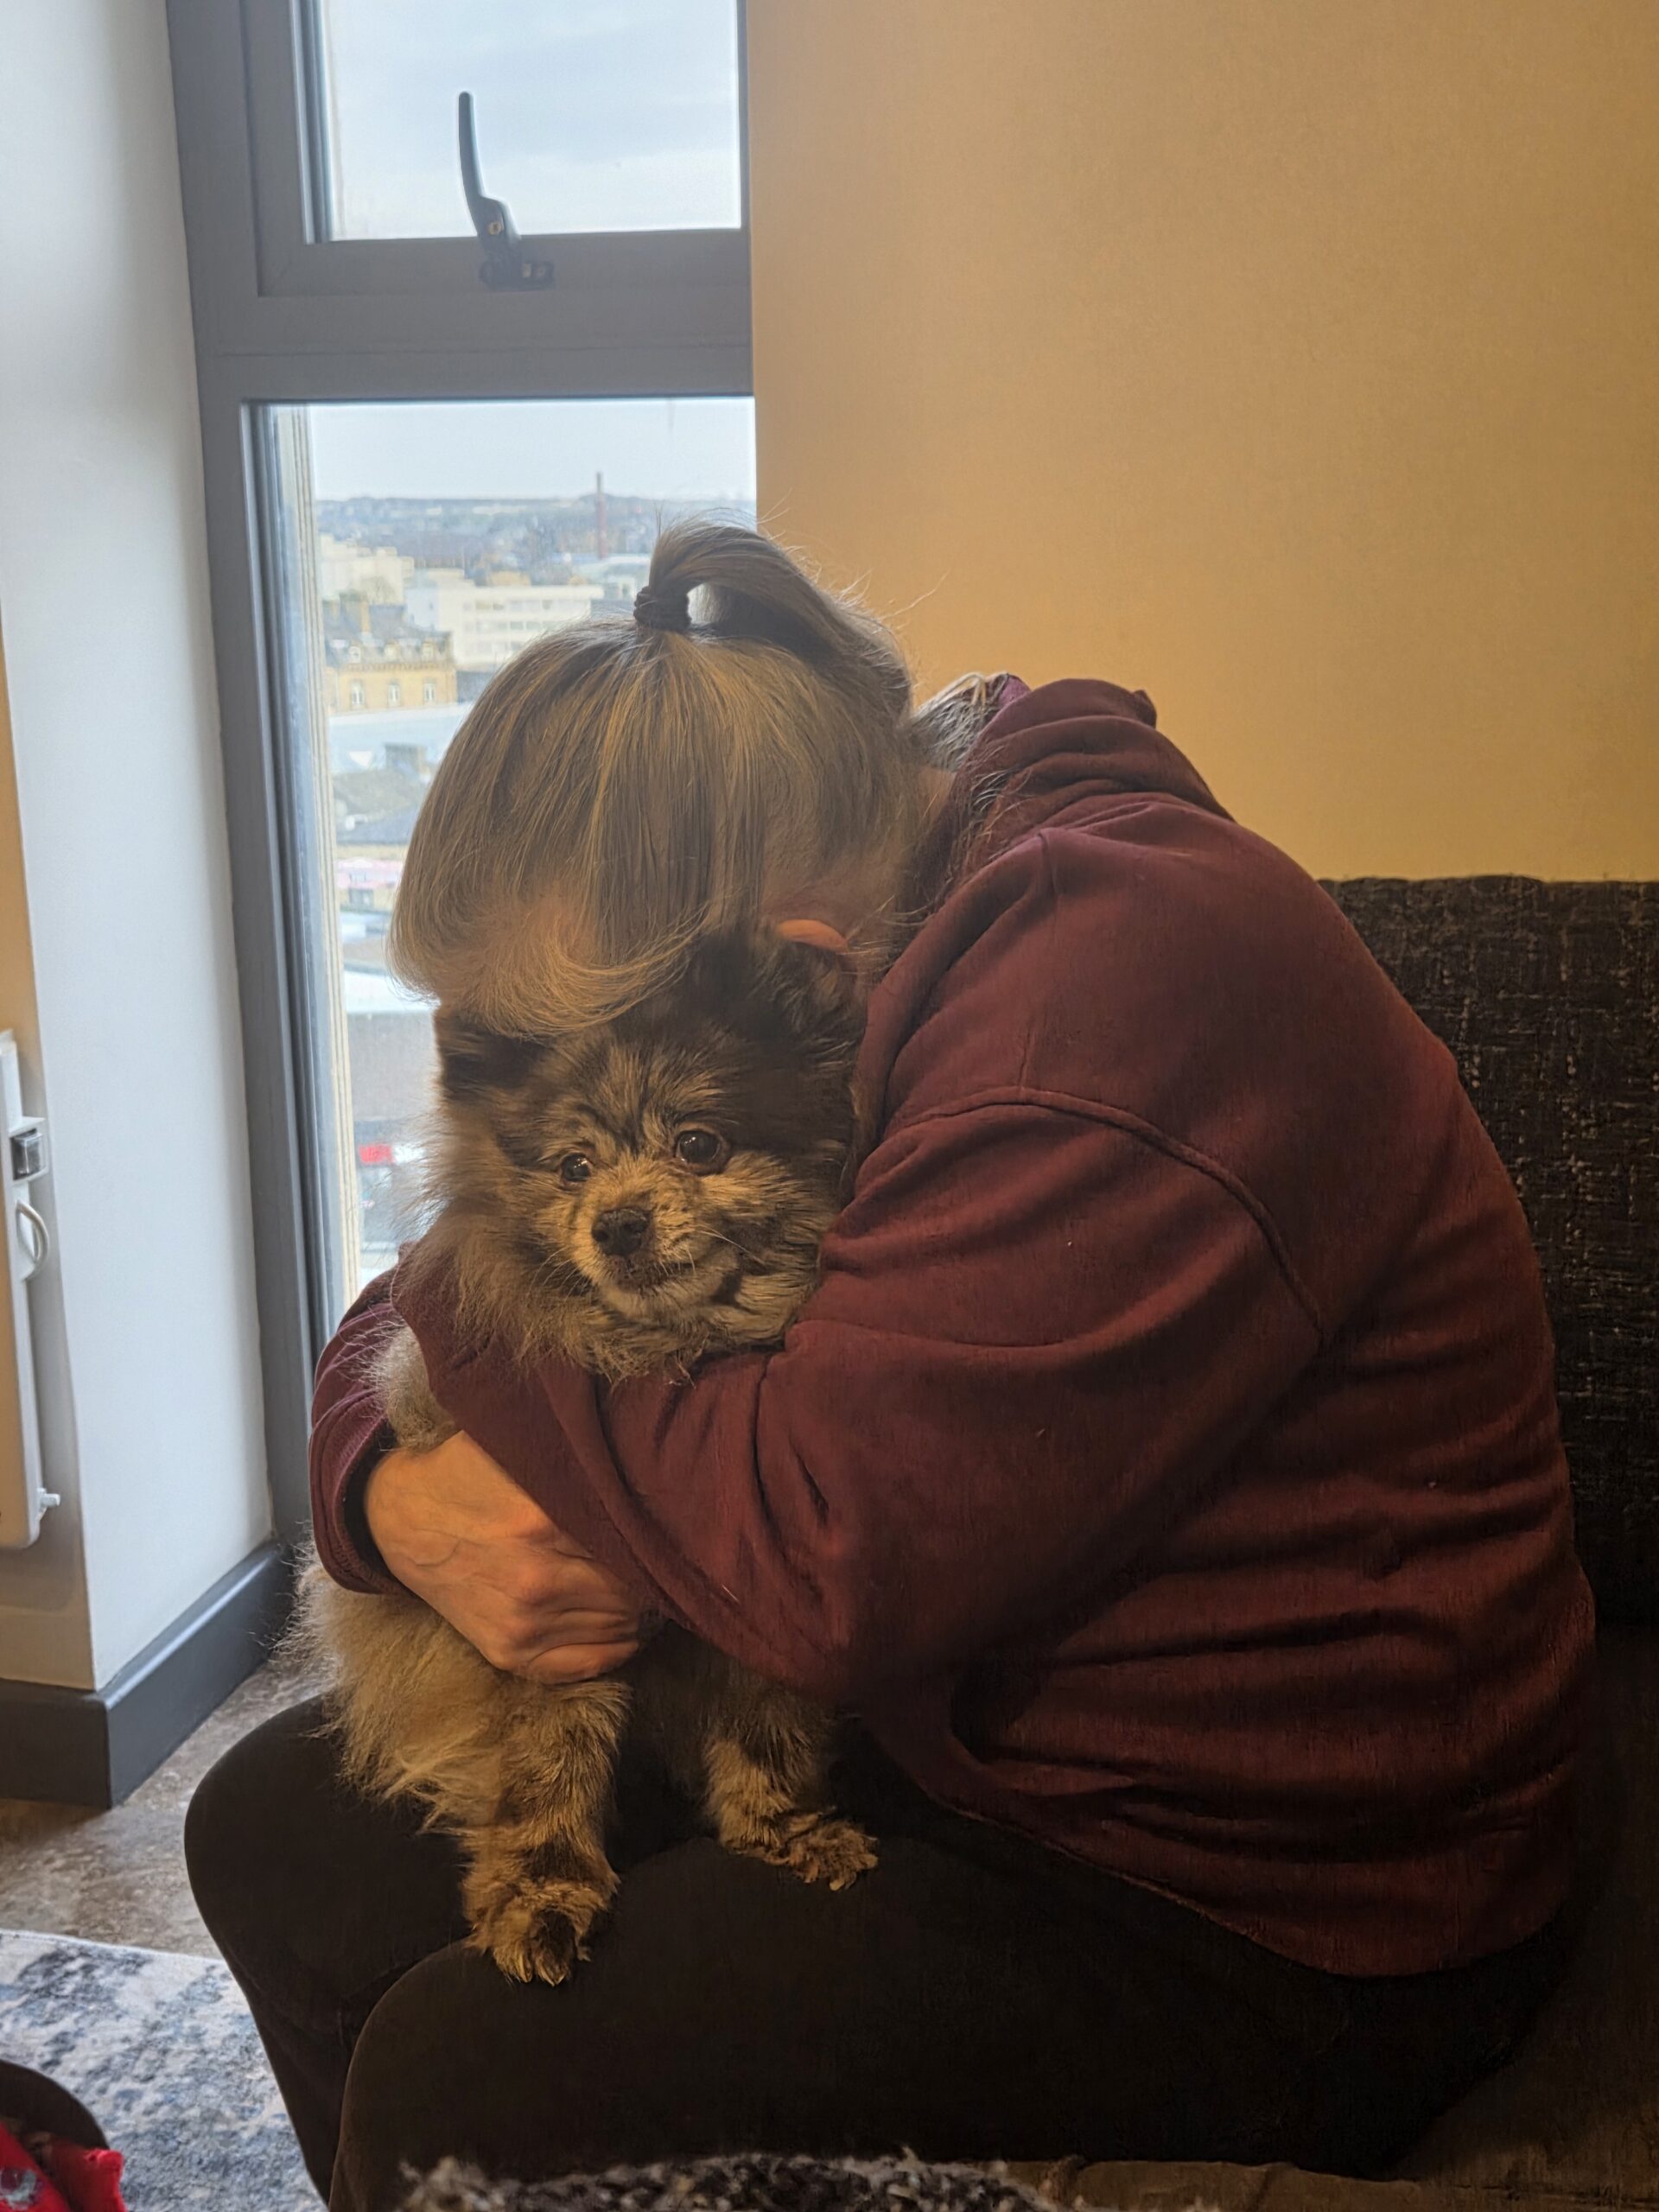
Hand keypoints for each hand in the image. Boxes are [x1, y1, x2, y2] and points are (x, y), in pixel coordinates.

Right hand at [363, 1432, 642, 1684]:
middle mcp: (536, 1581)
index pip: (630, 1542)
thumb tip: (640, 1454)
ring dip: (639, 1611)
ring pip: (618, 1629)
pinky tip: (626, 1626)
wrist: (401, 1521)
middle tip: (661, 1561)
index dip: (654, 1535)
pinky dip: (617, 1648)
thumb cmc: (466, 1474)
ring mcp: (522, 1625)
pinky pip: (587, 1665)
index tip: (665, 1527)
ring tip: (644, 1588)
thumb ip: (573, 1456)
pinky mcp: (509, 1654)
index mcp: (542, 1522)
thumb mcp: (515, 1448)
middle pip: (630, 1591)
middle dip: (651, 1577)